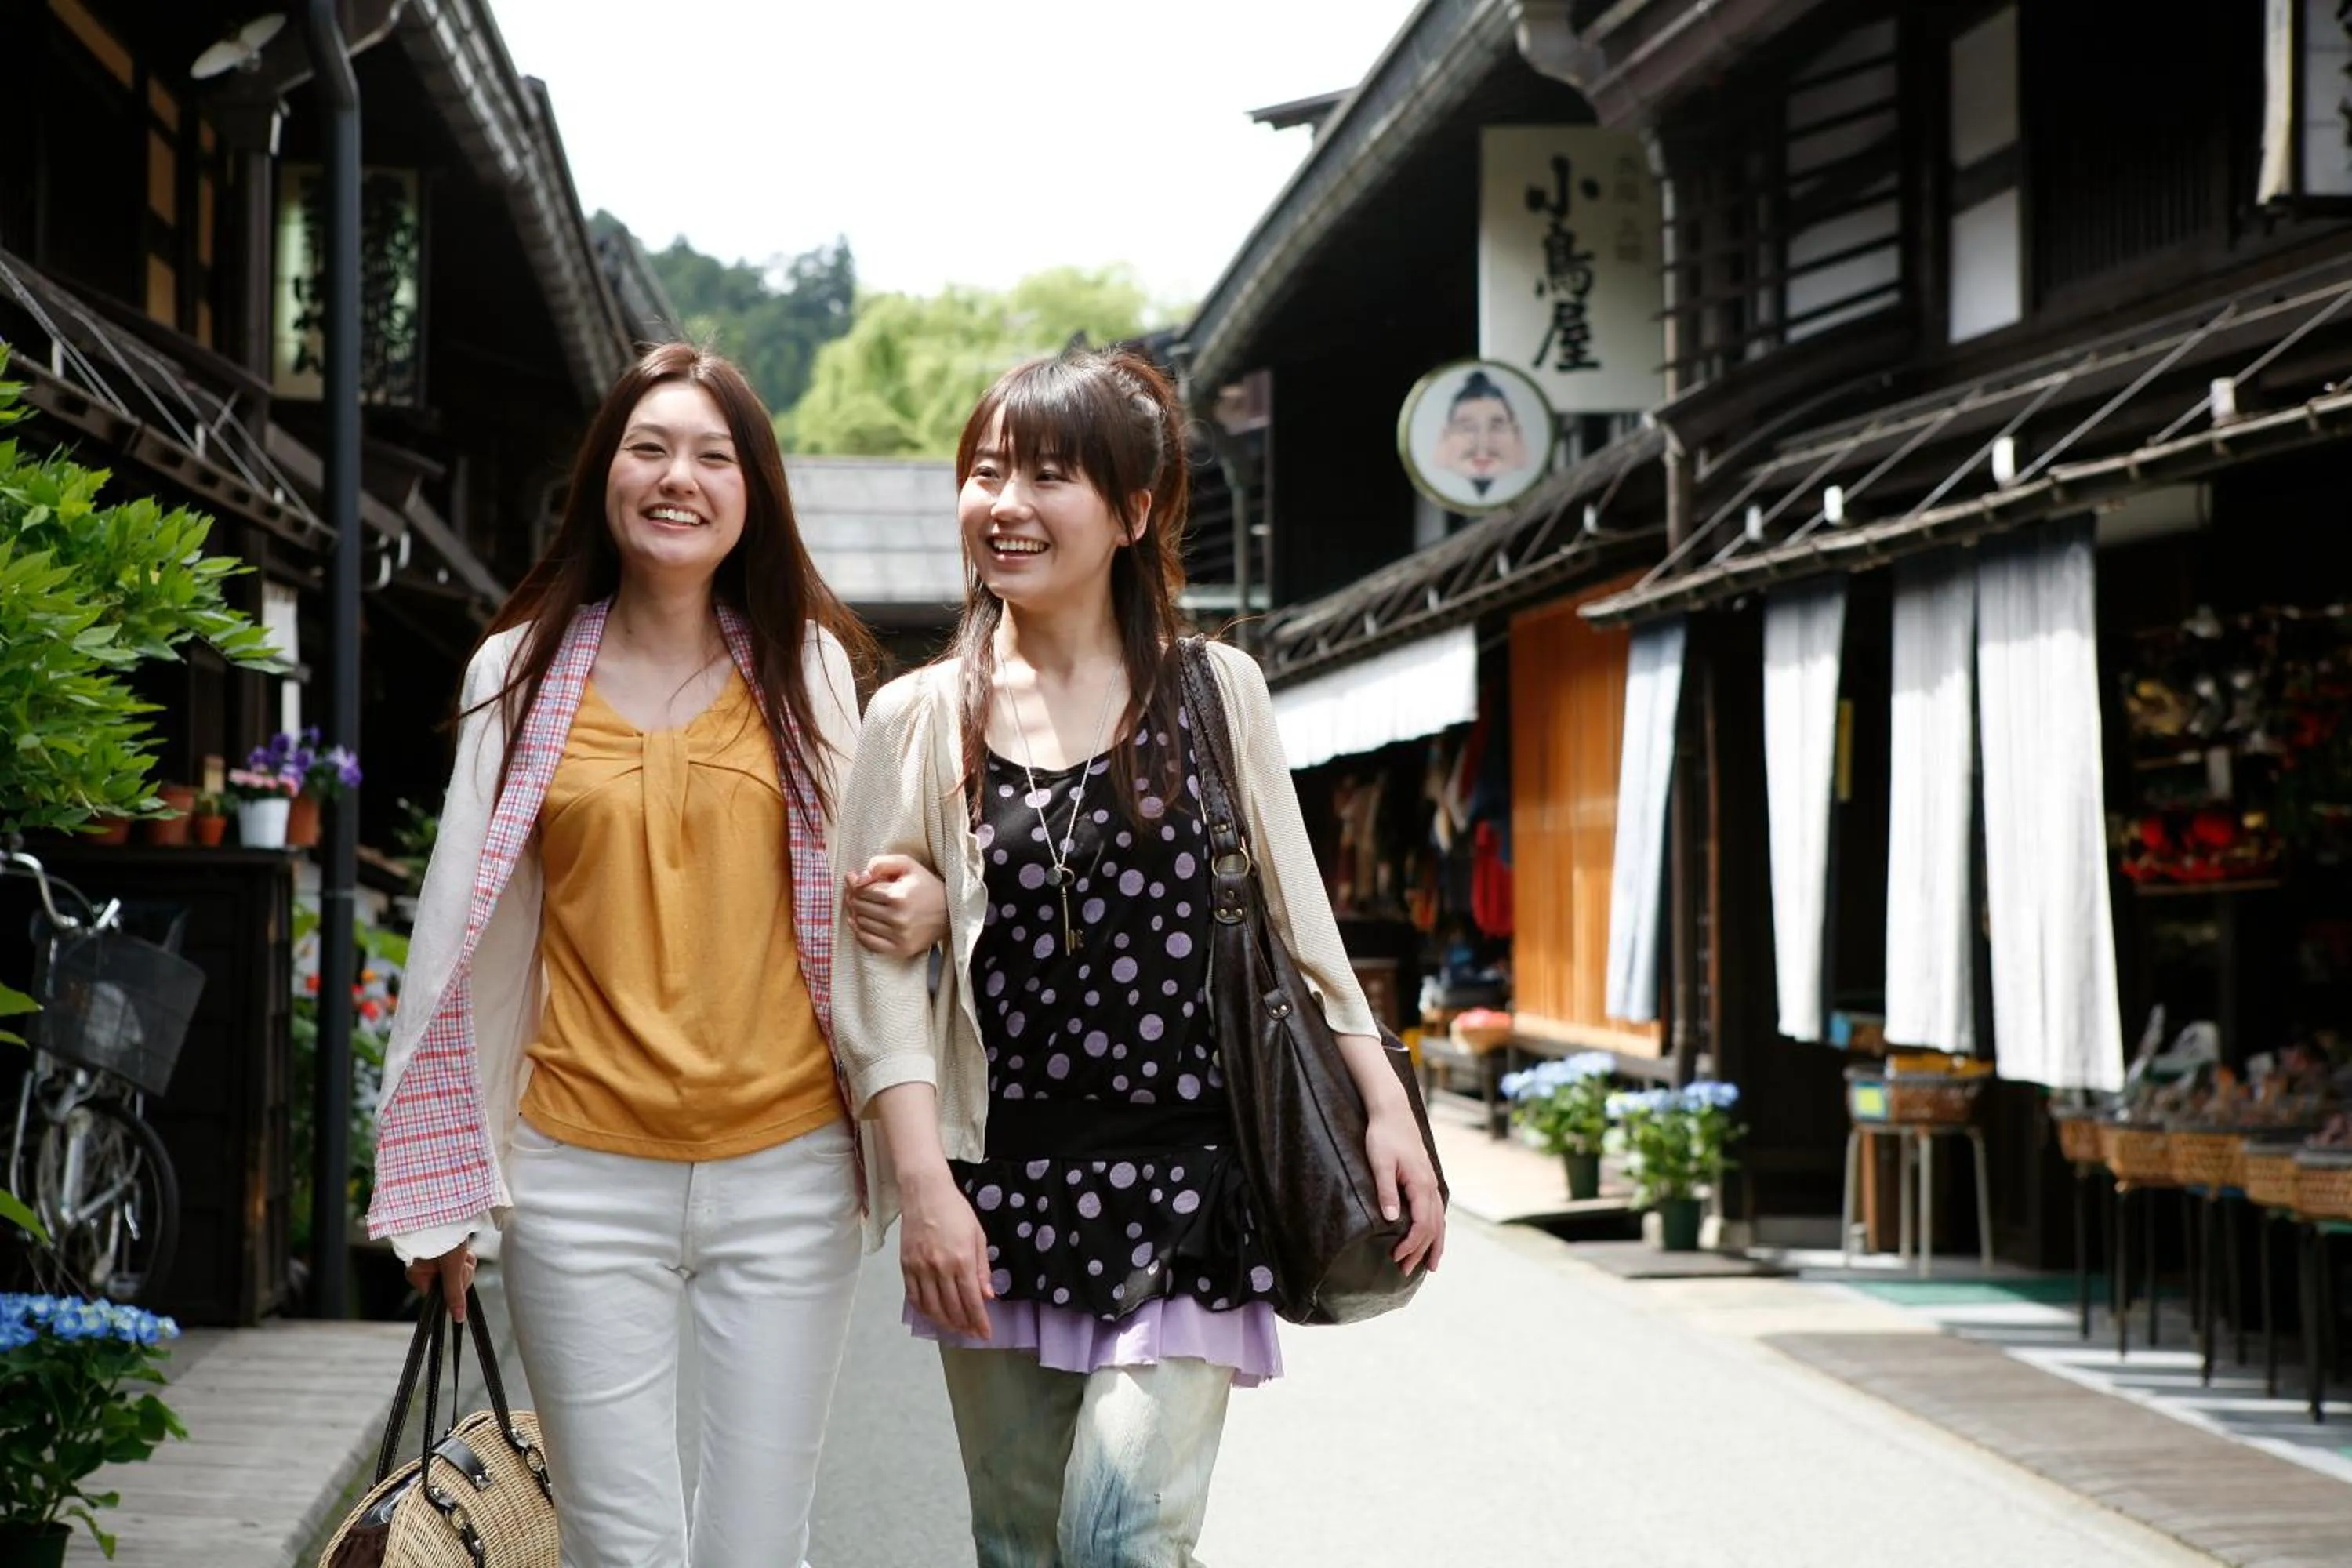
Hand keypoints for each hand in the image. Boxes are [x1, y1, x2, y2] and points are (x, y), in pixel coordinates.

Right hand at [405, 1242, 475, 1322]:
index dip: (455, 1286)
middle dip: (462, 1272)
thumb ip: (454, 1294)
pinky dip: (465, 1256)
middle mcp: (421, 1269)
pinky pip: (458, 1262)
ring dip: (465, 1262)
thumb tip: (457, 1319)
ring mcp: (432, 1261)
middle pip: (450, 1284)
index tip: (460, 1272)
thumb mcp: (452, 1266)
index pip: (440, 1295)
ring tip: (462, 1249)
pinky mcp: (442, 1252)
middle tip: (462, 1258)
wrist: (447, 1206)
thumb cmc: (444, 1235)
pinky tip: (464, 1247)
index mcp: (416, 1275)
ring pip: (457, 1273)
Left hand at [847, 853, 948, 959]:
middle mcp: (897, 918)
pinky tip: (858, 923)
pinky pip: (868, 942)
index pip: (862, 890)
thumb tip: (856, 877)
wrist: (950, 912)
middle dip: (854, 898)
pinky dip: (859, 932)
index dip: (855, 884)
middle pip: (859, 907)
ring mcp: (898, 936)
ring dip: (857, 914)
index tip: (854, 880)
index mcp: (897, 896)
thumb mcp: (907, 865)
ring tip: (863, 906)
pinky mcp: (900, 949)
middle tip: (856, 893)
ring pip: (861, 924)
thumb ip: (880, 863)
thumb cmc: (925, 885)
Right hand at [898, 1166, 993, 1338]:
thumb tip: (987, 1296)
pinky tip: (933, 1315)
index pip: (972, 1301)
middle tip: (972, 1333)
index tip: (985, 1334)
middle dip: (965, 1325)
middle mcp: (940, 1267)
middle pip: (952, 1308)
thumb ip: (982, 1268)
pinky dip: (924, 1311)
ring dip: (945, 1323)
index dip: (979, 1321)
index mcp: (962, 1259)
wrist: (925, 1192)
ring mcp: (920, 1268)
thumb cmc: (956, 1210)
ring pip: (932, 1308)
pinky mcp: (905, 1266)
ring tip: (955, 1328)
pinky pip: (914, 1297)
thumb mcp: (978, 1236)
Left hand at [1364, 1108, 1445, 1275]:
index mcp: (1420, 1184)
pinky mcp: (1426, 1179)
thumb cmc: (1383, 1135)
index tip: (1396, 1257)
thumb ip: (1386, 1190)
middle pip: (1433, 1227)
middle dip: (1421, 1252)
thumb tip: (1391, 1220)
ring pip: (1438, 1220)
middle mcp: (1430, 1186)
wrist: (1392, 1110)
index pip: (1422, 1224)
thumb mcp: (1380, 1162)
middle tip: (1406, 1271)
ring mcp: (1431, 1182)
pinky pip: (1435, 1210)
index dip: (1411, 1245)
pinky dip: (1435, 1228)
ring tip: (1429, 1266)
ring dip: (1433, 1244)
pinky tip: (1431, 1236)